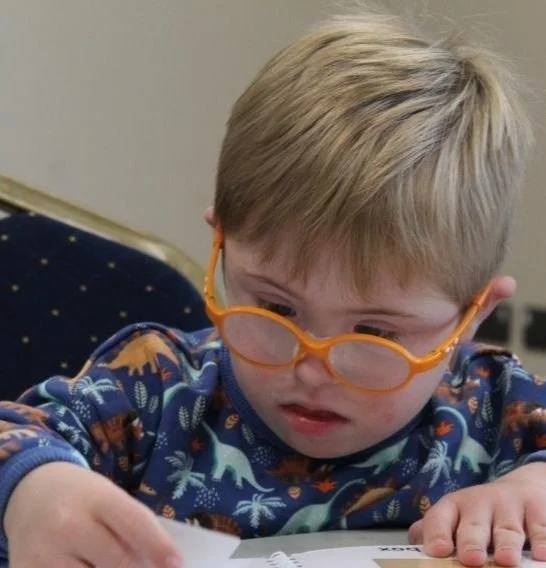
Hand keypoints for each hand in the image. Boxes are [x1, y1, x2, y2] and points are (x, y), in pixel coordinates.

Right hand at [5, 461, 181, 566]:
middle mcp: (69, 523)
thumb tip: (159, 564)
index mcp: (98, 498)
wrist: (32, 489)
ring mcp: (45, 551)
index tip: (177, 565)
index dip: (158, 546)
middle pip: (116, 562)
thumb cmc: (83, 497)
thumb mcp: (109, 497)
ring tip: (110, 564)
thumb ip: (131, 526)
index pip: (134, 524)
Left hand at [408, 462, 545, 566]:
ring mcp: (509, 506)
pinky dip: (542, 540)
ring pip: (507, 528)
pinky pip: (540, 526)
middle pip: (474, 524)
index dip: (437, 533)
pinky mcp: (537, 510)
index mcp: (453, 507)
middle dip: (471, 541)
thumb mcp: (455, 517)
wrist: (521, 490)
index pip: (440, 517)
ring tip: (506, 560)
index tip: (437, 550)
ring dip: (507, 544)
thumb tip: (414, 548)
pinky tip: (542, 555)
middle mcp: (480, 504)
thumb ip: (434, 531)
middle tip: (471, 559)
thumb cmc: (480, 514)